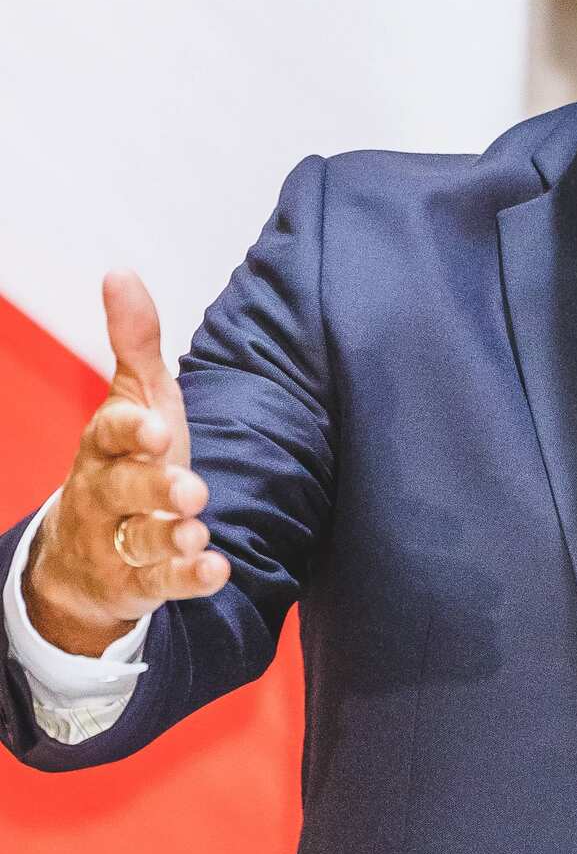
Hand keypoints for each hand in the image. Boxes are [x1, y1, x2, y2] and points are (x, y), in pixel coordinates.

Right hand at [22, 268, 229, 655]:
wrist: (83, 550)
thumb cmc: (125, 458)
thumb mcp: (134, 398)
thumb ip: (134, 343)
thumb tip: (120, 272)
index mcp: (105, 444)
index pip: (110, 433)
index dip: (131, 431)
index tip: (158, 428)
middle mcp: (105, 492)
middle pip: (123, 490)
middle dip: (155, 488)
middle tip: (191, 490)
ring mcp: (118, 540)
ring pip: (139, 540)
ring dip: (169, 536)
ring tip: (198, 530)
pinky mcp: (139, 580)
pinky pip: (162, 581)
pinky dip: (187, 578)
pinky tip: (215, 569)